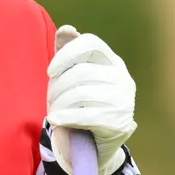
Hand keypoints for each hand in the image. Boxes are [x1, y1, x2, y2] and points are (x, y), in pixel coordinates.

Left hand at [46, 24, 137, 174]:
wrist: (93, 145)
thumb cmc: (80, 104)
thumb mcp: (73, 77)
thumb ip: (68, 51)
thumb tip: (67, 29)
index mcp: (113, 62)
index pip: (90, 43)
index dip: (66, 54)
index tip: (50, 72)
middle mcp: (123, 78)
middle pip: (81, 72)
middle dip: (57, 87)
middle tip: (50, 99)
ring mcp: (124, 102)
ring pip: (80, 93)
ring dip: (59, 104)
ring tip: (53, 111)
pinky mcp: (120, 124)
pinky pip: (86, 115)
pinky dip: (66, 117)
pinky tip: (56, 120)